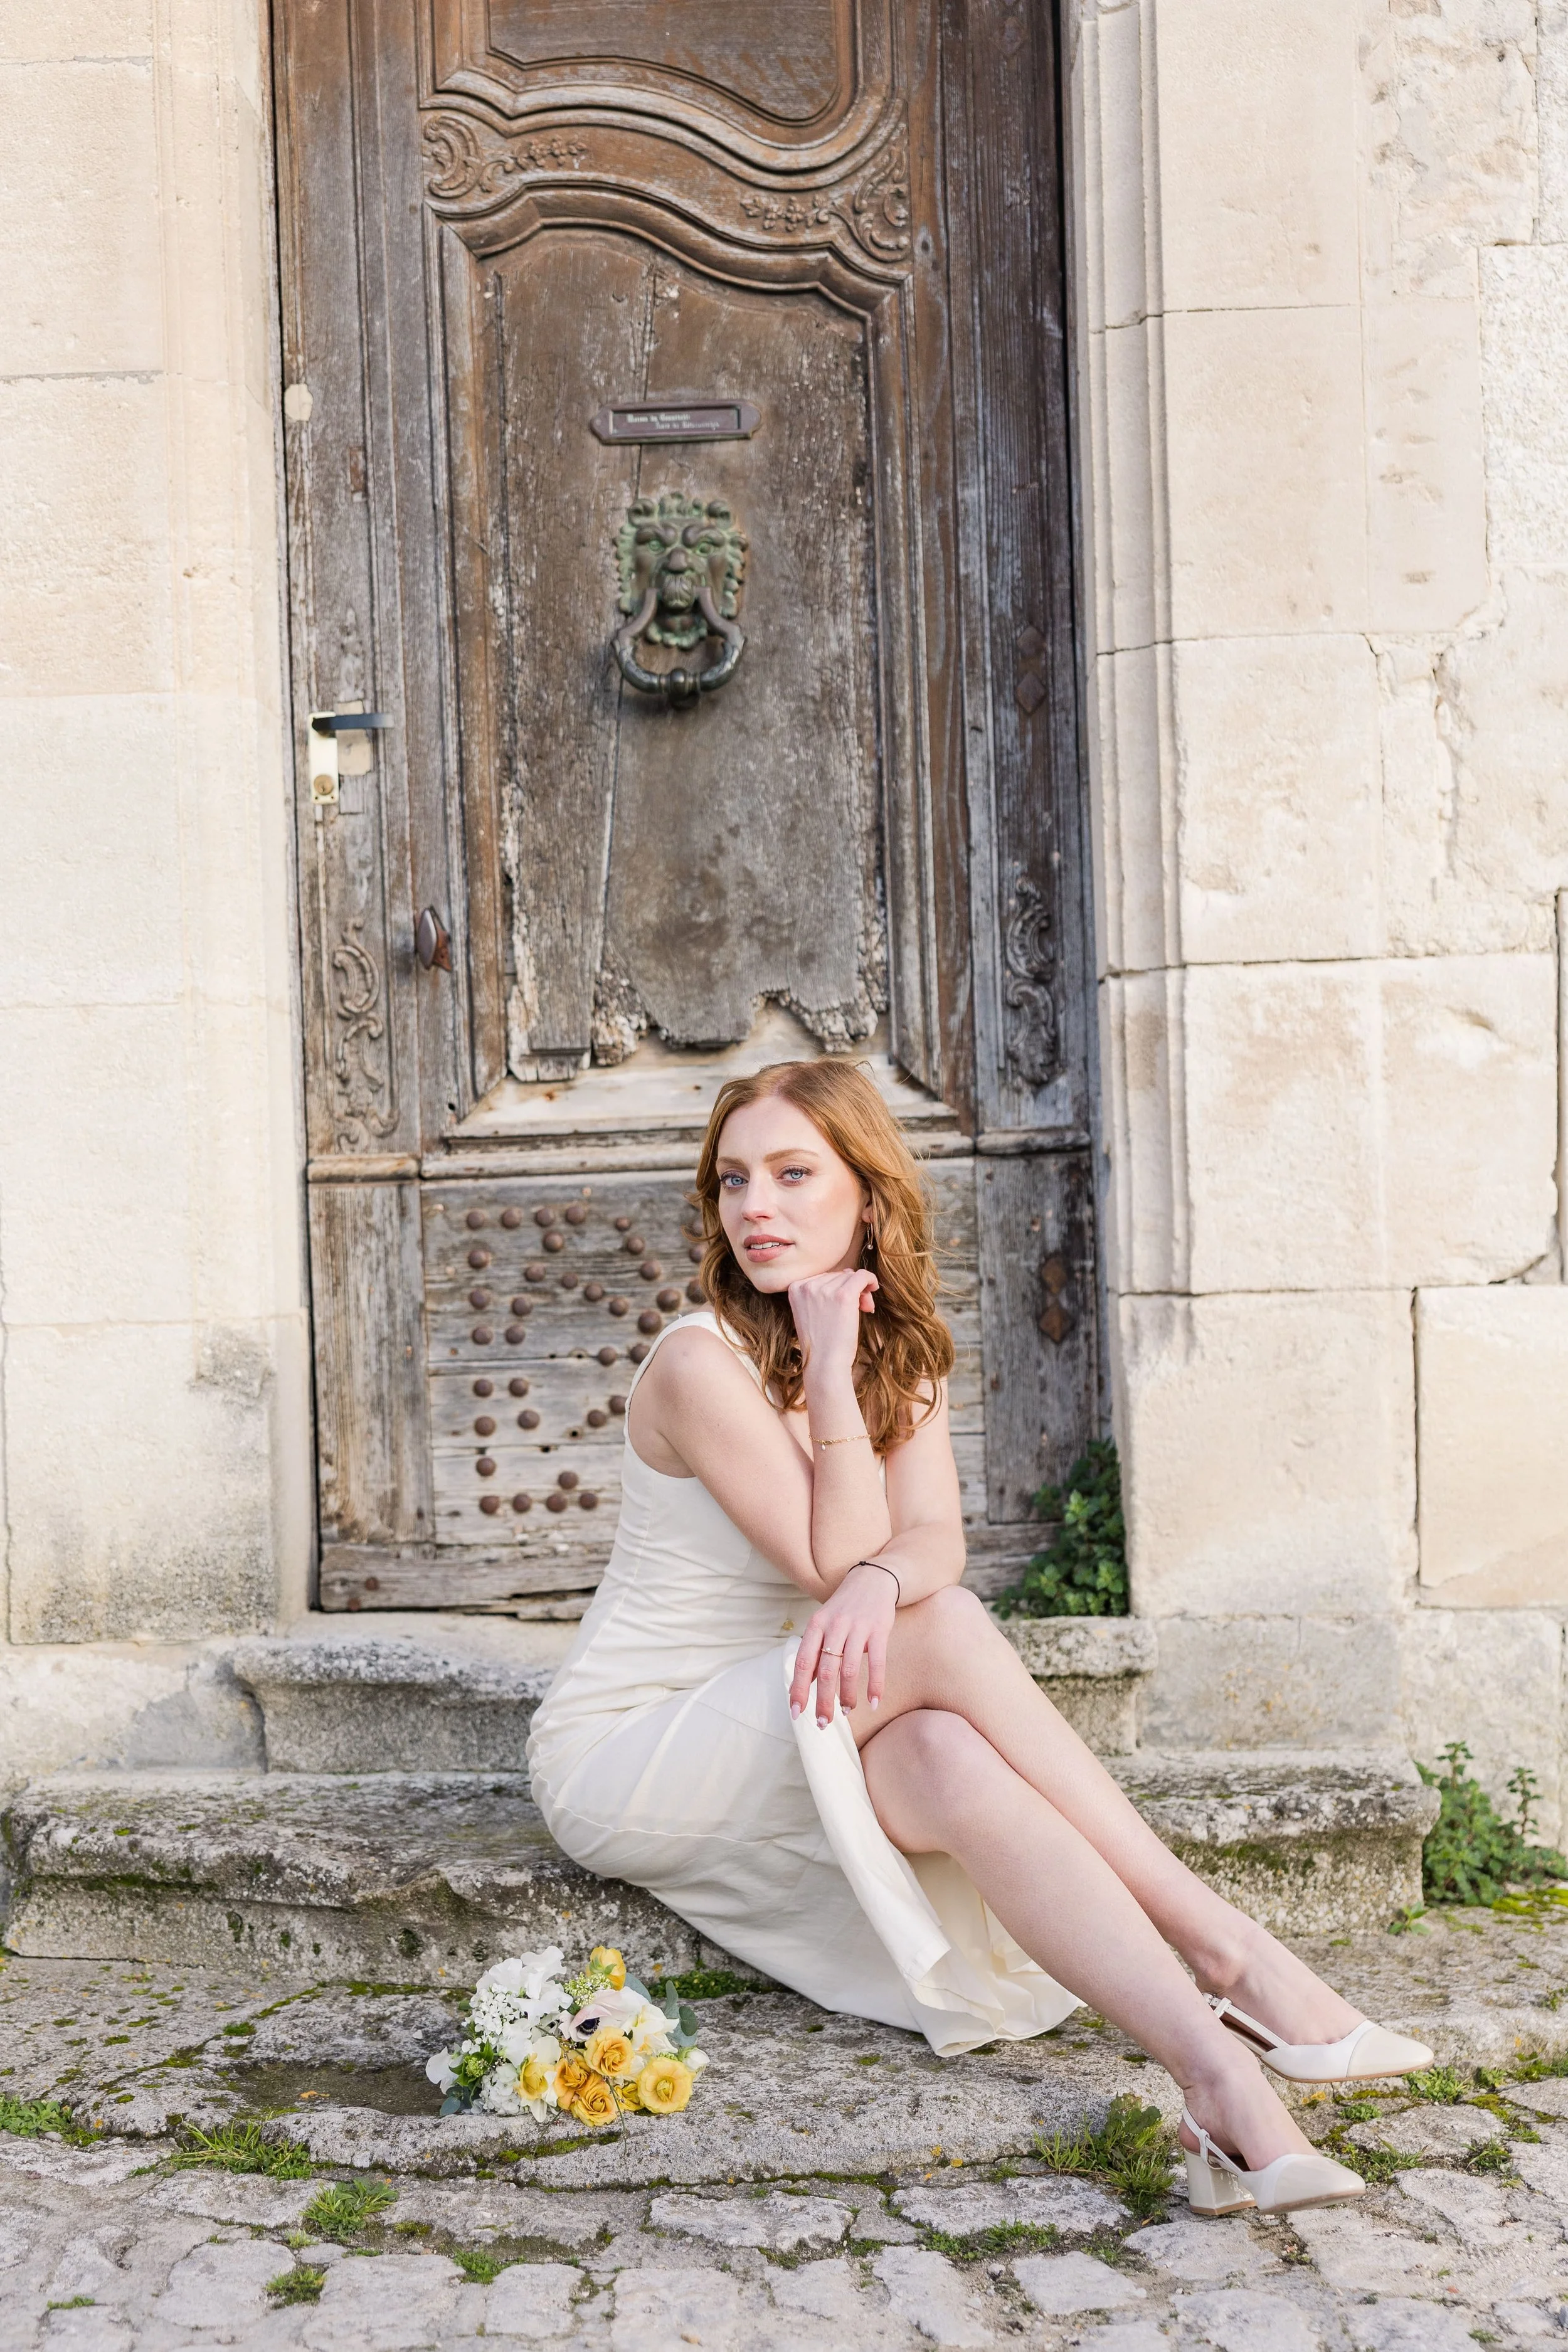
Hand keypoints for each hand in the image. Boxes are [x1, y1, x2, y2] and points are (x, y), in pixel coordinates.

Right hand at [787, 1266, 877, 1385]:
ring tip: (863, 1309)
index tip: (844, 1306)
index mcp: (795, 1288)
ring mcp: (824, 1289)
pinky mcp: (843, 1295)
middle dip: (850, 1289)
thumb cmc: (822, 1342)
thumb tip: (849, 1272)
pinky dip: (870, 1279)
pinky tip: (874, 1287)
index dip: (837, 1288)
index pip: (823, 1276)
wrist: (824, 1364)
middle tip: (859, 1309)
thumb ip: (824, 1291)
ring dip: (861, 1290)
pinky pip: (862, 1276)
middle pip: (837, 1274)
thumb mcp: (812, 1312)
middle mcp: (807, 1285)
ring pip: (850, 1276)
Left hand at [789, 1562, 896, 1726]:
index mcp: (816, 1625)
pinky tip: (873, 1703)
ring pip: (849, 1669)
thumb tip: (804, 1687)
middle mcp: (835, 1625)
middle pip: (826, 1670)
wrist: (872, 1579)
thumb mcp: (824, 1625)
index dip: (799, 1689)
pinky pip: (878, 1662)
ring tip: (845, 1712)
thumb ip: (816, 1654)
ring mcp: (858, 1627)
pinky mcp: (879, 1630)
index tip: (796, 1712)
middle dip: (823, 1700)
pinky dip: (875, 1685)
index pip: (804, 1662)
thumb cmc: (844, 1608)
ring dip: (847, 1696)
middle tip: (822, 1723)